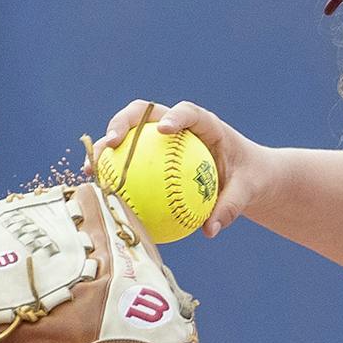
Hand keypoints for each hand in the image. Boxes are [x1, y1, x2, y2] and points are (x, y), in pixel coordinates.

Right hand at [84, 99, 271, 238]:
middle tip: (111, 144)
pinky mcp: (151, 152)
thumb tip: (210, 230)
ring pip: (128, 134)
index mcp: (206, 124)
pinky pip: (129, 160)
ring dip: (106, 147)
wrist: (245, 177)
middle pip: (144, 113)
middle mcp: (178, 124)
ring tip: (93, 170)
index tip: (163, 131)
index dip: (174, 116)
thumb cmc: (249, 178)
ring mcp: (160, 137)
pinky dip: (113, 172)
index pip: (188, 113)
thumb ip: (231, 207)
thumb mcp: (248, 191)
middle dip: (123, 123)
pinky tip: (101, 193)